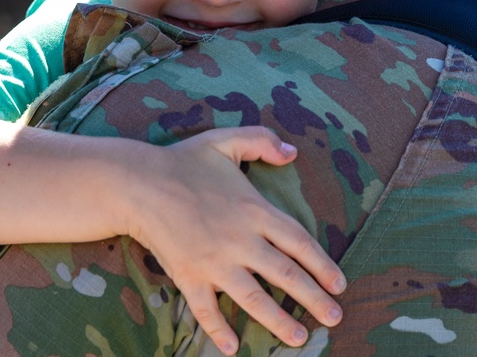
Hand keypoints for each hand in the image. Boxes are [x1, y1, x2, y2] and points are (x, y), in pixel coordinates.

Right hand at [120, 126, 344, 354]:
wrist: (137, 183)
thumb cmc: (182, 161)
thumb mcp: (226, 140)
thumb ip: (262, 141)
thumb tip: (293, 151)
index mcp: (254, 210)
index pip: (300, 242)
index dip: (323, 265)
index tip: (339, 284)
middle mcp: (240, 240)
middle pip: (286, 275)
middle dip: (314, 299)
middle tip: (334, 318)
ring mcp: (214, 262)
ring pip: (254, 298)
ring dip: (278, 321)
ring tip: (299, 338)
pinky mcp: (189, 276)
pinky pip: (207, 309)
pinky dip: (218, 329)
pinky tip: (232, 347)